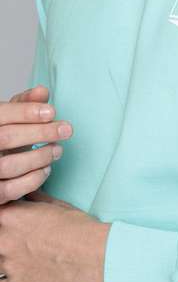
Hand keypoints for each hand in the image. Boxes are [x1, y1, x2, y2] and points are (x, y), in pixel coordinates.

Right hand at [0, 84, 72, 204]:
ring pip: (8, 165)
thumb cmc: (4, 136)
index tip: (52, 112)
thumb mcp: (12, 117)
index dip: (25, 112)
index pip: (1, 114)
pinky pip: (9, 190)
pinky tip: (47, 169)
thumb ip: (25, 103)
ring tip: (58, 150)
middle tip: (67, 130)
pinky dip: (32, 180)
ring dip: (40, 157)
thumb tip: (42, 91)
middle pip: (6, 138)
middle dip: (40, 133)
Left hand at [0, 189, 110, 281]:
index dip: (2, 220)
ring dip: (1, 260)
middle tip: (12, 242)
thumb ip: (34, 200)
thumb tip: (26, 194)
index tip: (7, 225)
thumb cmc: (80, 229)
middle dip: (1, 240)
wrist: (94, 254)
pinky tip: (8, 278)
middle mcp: (5, 239)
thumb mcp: (56, 205)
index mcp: (12, 216)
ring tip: (14, 259)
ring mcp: (9, 264)